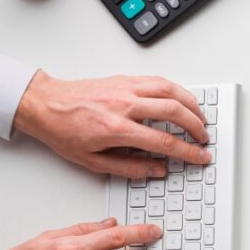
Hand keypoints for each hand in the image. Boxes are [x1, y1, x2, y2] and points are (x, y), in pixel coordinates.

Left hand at [14, 71, 210, 178]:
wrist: (45, 105)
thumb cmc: (64, 131)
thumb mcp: (93, 161)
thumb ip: (130, 167)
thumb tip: (157, 170)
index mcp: (116, 129)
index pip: (164, 141)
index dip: (188, 151)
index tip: (200, 156)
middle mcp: (124, 105)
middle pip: (174, 112)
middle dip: (196, 126)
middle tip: (204, 138)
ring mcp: (125, 88)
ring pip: (170, 91)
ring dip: (191, 104)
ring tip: (200, 118)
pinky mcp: (125, 79)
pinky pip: (158, 80)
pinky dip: (177, 90)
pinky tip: (183, 99)